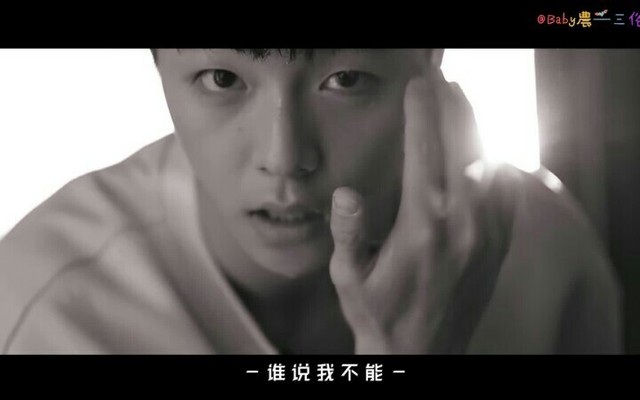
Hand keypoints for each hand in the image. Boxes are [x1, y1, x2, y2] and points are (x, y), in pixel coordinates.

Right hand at [329, 67, 483, 353]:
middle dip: (456, 106)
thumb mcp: (349, 276)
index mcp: (421, 223)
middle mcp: (461, 222)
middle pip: (465, 144)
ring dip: (477, 130)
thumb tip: (347, 192)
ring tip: (464, 106)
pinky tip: (484, 154)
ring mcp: (487, 234)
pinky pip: (507, 193)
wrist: (423, 354)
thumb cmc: (379, 314)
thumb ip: (347, 230)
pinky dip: (497, 164)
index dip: (422, 110)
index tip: (419, 85)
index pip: (424, 149)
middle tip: (446, 82)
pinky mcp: (499, 246)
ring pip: (491, 162)